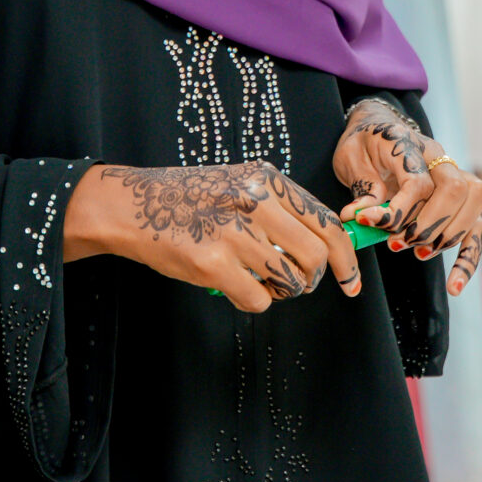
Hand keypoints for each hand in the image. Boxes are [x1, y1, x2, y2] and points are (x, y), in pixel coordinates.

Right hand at [64, 161, 360, 313]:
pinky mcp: (211, 262)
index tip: (351, 282)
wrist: (131, 206)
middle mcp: (255, 201)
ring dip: (280, 291)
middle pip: (316, 256)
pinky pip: (257, 300)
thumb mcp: (239, 185)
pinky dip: (251, 301)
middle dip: (311, 280)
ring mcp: (234, 232)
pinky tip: (233, 286)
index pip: (327, 222)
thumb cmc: (188, 199)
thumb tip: (324, 246)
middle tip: (294, 285)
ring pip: (290, 280)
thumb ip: (278, 209)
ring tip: (257, 281)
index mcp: (267, 180)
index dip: (346, 259)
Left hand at [333, 98, 481, 296]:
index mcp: (411, 145)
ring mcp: (456, 176)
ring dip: (446, 235)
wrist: (378, 128)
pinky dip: (468, 259)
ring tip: (418, 252)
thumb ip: (362, 187)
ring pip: (474, 202)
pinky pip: (477, 227)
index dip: (398, 210)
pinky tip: (454, 286)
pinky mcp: (462, 200)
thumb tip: (359, 217)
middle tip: (398, 242)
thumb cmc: (364, 145)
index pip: (418, 181)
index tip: (369, 223)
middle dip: (427, 224)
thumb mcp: (352, 159)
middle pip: (455, 189)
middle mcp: (440, 158)